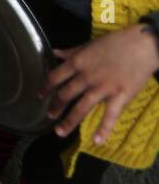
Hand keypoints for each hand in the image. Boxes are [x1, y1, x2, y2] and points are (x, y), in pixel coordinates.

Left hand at [44, 25, 158, 143]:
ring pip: (81, 107)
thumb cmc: (116, 42)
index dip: (46, 87)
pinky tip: (96, 141)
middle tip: (49, 116)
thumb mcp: (89, 44)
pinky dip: (103, 129)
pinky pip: (110, 115)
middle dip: (55, 107)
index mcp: (78, 62)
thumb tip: (54, 52)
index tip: (40, 95)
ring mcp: (103, 88)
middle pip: (65, 95)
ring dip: (69, 121)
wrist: (142, 45)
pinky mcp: (120, 96)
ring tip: (59, 132)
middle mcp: (86, 77)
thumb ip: (71, 51)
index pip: (55, 77)